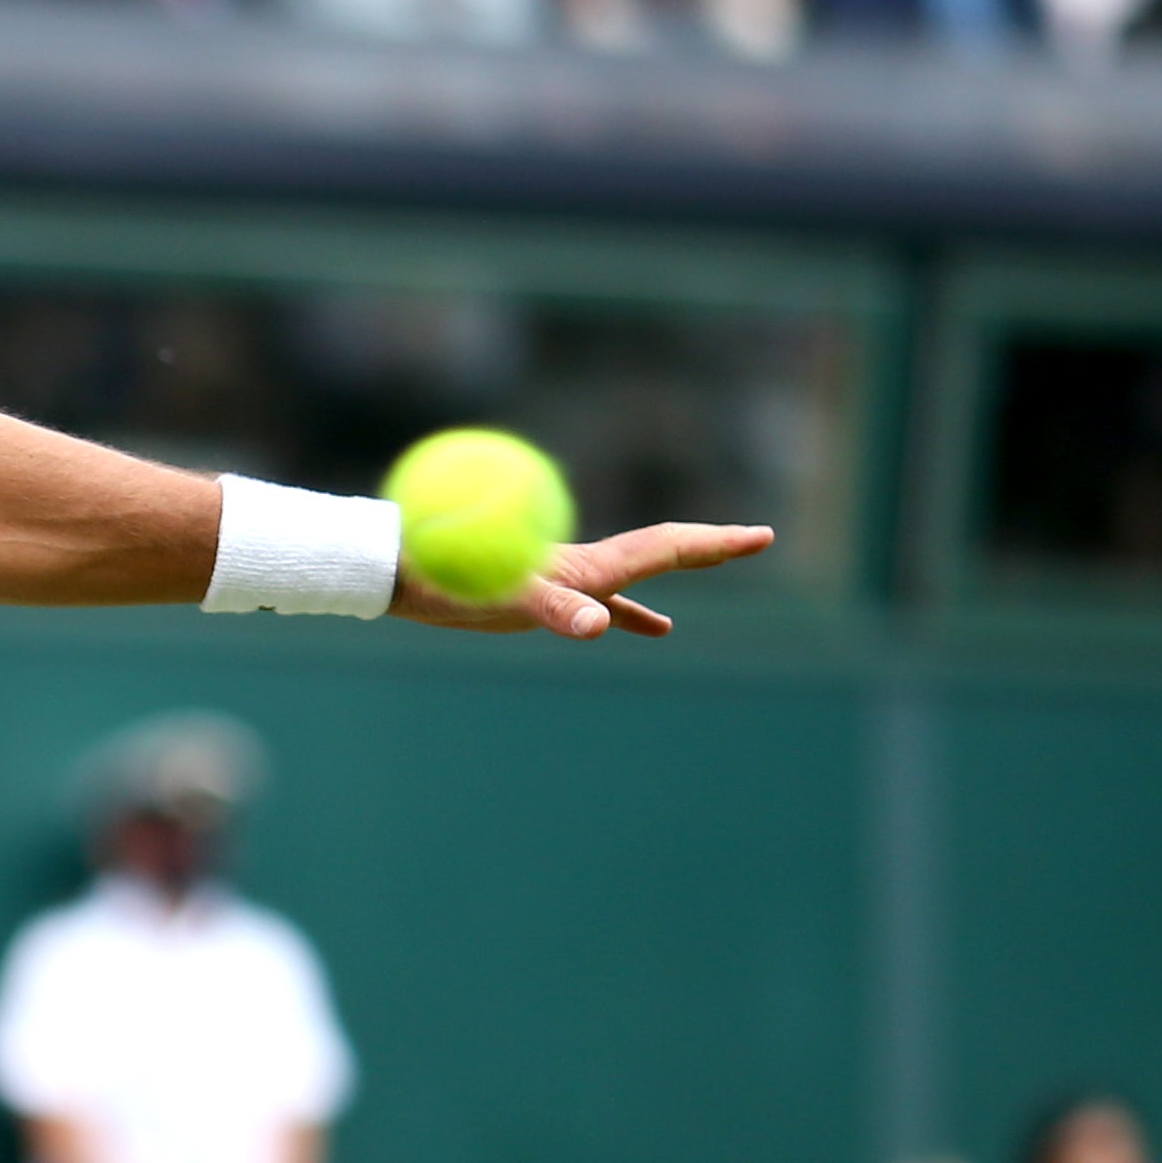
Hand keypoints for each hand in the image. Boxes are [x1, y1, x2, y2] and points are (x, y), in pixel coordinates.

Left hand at [390, 521, 776, 640]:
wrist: (400, 569)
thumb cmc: (449, 579)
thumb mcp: (505, 597)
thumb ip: (554, 609)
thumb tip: (599, 625)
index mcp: (586, 567)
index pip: (665, 549)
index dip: (714, 544)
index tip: (761, 536)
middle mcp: (581, 567)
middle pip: (661, 552)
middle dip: (710, 546)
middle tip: (757, 538)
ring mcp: (564, 581)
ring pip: (636, 578)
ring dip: (678, 576)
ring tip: (722, 570)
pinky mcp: (540, 596)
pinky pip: (600, 606)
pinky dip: (631, 613)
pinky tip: (653, 626)